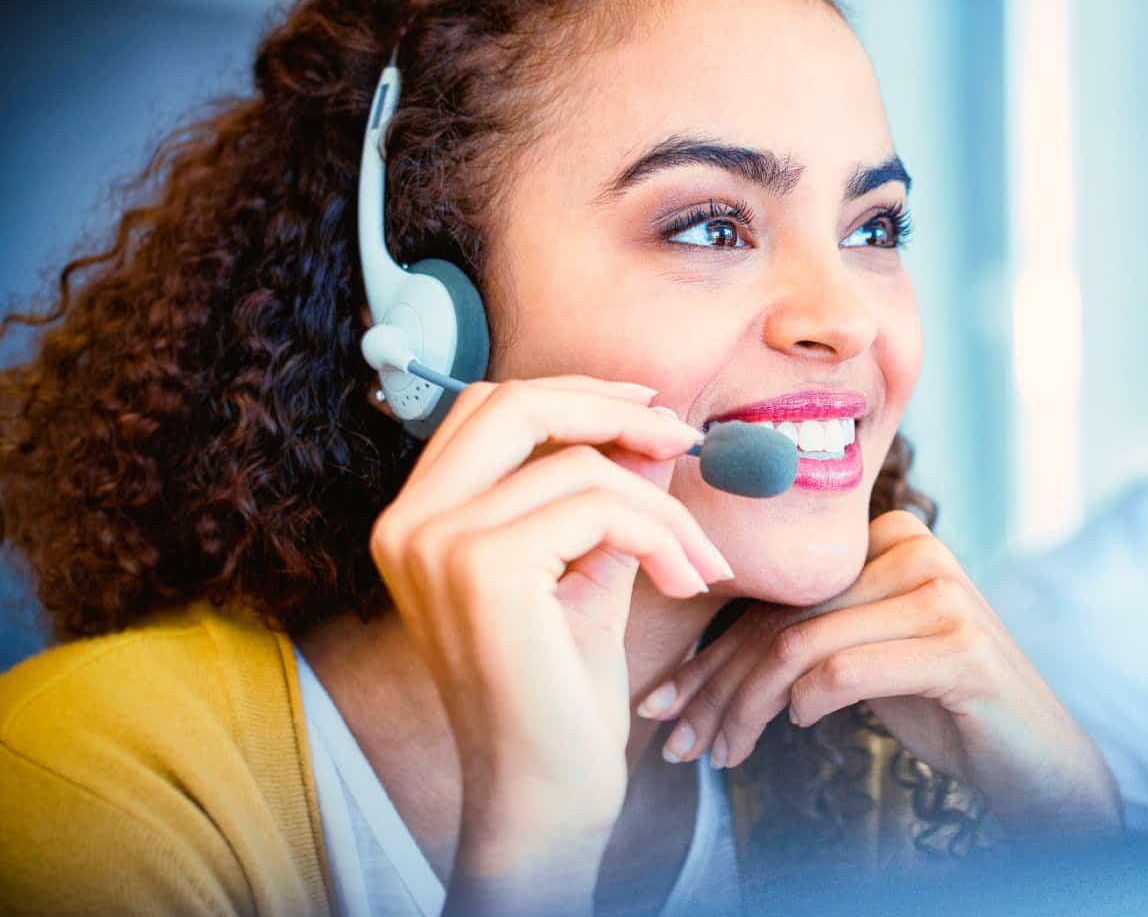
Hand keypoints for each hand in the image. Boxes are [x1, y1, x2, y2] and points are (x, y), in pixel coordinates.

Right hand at [368, 376, 733, 910]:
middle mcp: (408, 524)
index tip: (650, 415)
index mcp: (417, 520)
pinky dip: (661, 537)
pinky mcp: (484, 569)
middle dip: (612, 410)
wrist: (546, 792)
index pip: (488, 407)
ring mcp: (437, 544)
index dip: (574, 395)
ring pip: (580, 464)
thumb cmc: (561, 693)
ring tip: (699, 561)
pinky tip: (685, 582)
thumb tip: (655, 425)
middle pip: (513, 403)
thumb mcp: (586, 570)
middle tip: (685, 442)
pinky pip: (602, 507)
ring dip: (663, 506)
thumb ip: (606, 496)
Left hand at [638, 510, 1121, 837]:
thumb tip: (701, 668)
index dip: (711, 653)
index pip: (778, 595)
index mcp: (891, 538)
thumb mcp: (869, 656)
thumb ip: (812, 634)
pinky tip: (799, 728)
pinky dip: (807, 704)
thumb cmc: (944, 706)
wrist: (1036, 757)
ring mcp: (943, 594)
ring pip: (802, 646)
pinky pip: (845, 669)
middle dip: (716, 687)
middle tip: (675, 741)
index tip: (665, 704)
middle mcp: (918, 550)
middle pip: (784, 619)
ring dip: (746, 709)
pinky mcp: (959, 646)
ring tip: (720, 754)